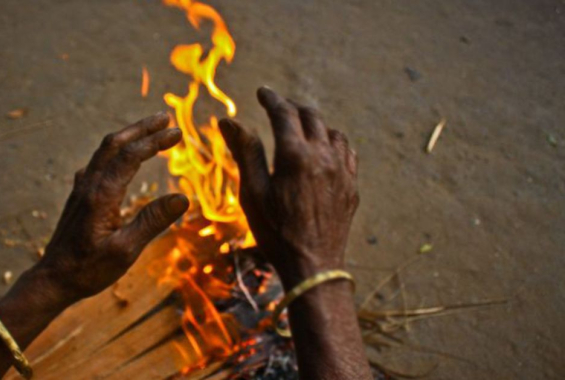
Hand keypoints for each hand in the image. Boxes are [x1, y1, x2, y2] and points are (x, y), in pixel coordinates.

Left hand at [36, 112, 188, 303]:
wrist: (52, 279)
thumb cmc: (89, 269)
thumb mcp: (126, 251)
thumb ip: (152, 222)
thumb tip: (183, 198)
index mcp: (102, 195)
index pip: (130, 156)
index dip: (155, 141)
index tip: (176, 132)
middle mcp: (89, 185)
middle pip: (115, 144)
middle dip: (141, 129)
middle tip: (164, 118)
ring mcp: (81, 189)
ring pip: (104, 151)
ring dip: (128, 137)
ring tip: (148, 131)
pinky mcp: (78, 197)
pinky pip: (97, 164)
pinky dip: (114, 152)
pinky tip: (119, 159)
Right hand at [220, 87, 358, 288]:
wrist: (313, 266)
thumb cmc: (276, 232)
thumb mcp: (253, 193)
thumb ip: (245, 152)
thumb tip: (227, 122)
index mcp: (295, 155)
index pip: (283, 113)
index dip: (271, 99)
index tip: (262, 92)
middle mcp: (323, 155)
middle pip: (310, 116)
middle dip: (292, 107)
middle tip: (278, 107)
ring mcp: (342, 170)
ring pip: (332, 131)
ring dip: (315, 123)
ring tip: (300, 127)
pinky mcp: (352, 185)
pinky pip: (347, 151)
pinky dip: (333, 142)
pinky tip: (324, 149)